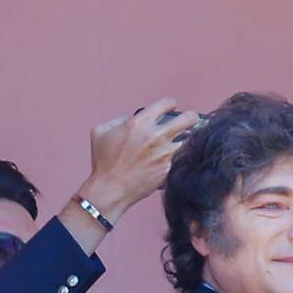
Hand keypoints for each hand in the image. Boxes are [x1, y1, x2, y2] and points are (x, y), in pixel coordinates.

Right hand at [77, 97, 201, 220]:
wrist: (111, 189)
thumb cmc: (104, 162)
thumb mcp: (100, 131)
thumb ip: (119, 119)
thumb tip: (133, 118)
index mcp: (140, 123)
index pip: (166, 103)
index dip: (169, 104)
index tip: (170, 108)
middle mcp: (157, 136)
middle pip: (190, 119)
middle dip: (191, 117)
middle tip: (189, 121)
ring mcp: (166, 154)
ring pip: (192, 140)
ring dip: (189, 139)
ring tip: (184, 141)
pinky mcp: (170, 170)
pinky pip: (184, 158)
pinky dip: (183, 157)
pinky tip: (179, 158)